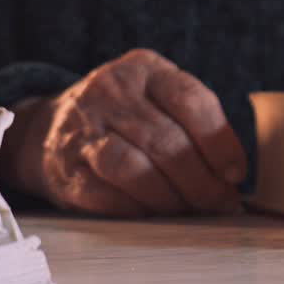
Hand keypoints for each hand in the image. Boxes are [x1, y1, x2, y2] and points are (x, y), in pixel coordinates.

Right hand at [0, 49, 246, 216]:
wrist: (48, 127)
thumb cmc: (124, 117)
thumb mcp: (157, 97)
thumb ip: (193, 123)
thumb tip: (233, 176)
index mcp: (144, 69)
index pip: (190, 100)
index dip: (219, 141)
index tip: (235, 174)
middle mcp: (110, 92)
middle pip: (166, 140)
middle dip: (201, 180)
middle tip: (220, 203)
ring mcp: (83, 129)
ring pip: (133, 168)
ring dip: (169, 197)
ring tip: (188, 210)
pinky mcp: (65, 168)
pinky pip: (105, 194)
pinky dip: (136, 209)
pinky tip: (154, 215)